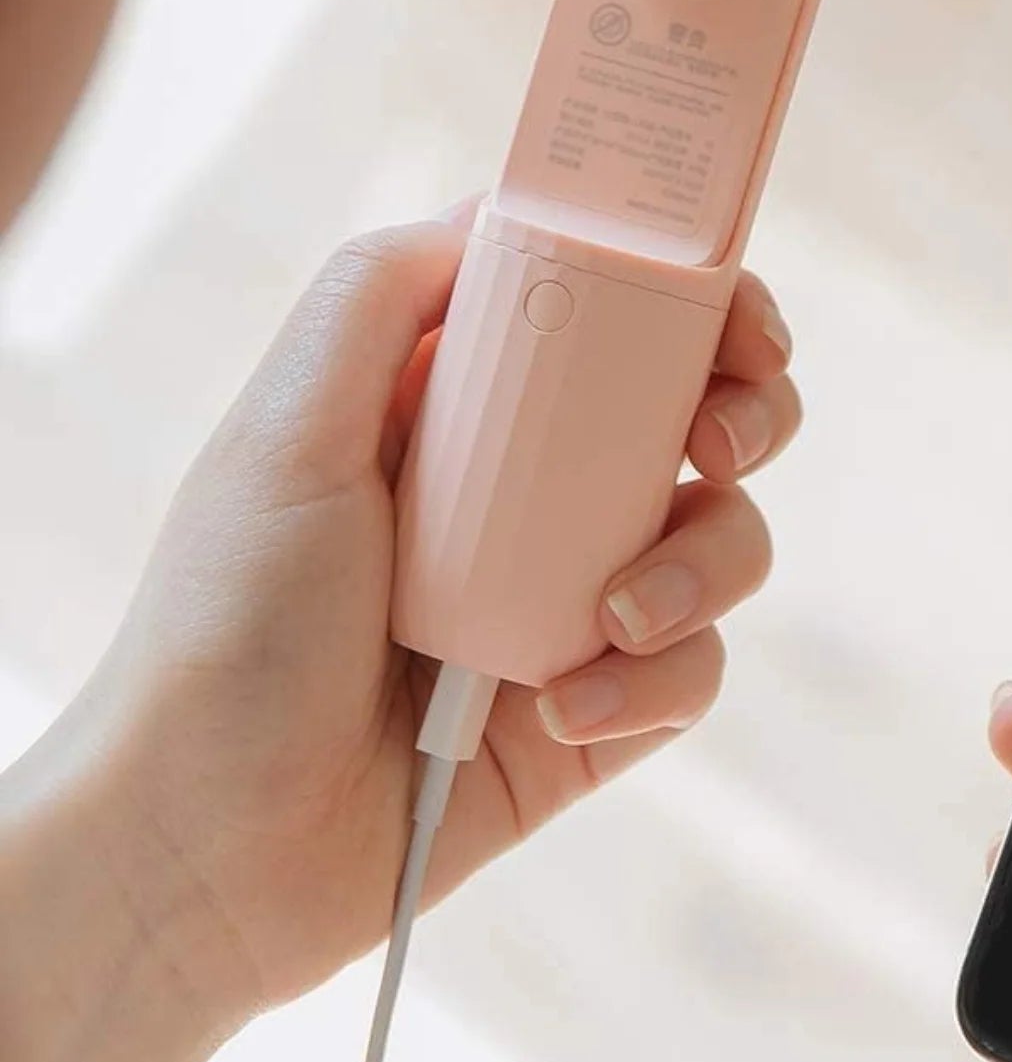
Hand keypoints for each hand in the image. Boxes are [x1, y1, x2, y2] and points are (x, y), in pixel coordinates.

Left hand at [0, 214, 799, 1061]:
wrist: (214, 847)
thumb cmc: (226, 630)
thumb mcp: (284, 431)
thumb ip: (381, 298)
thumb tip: (501, 214)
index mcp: (464, 411)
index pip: (615, 322)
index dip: (698, 305)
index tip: (737, 322)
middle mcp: (534, 496)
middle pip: (702, 419)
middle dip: (747, 418)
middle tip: (720, 447)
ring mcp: (575, 603)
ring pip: (724, 543)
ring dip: (702, 569)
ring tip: (612, 623)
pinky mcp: (602, 711)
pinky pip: (694, 670)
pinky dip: (654, 683)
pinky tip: (566, 711)